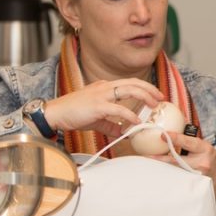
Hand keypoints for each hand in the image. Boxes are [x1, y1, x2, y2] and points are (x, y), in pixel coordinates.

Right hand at [42, 78, 162, 137]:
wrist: (54, 114)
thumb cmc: (73, 114)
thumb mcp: (96, 119)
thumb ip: (110, 124)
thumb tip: (122, 133)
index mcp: (104, 87)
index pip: (129, 82)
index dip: (144, 87)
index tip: (155, 95)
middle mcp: (104, 87)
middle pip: (133, 83)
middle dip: (150, 89)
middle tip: (160, 98)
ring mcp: (101, 95)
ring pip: (129, 90)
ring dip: (145, 97)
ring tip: (153, 106)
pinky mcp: (97, 106)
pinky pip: (119, 109)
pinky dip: (130, 115)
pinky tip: (136, 121)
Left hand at [155, 131, 215, 200]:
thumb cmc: (211, 160)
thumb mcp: (205, 148)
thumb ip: (191, 143)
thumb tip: (171, 134)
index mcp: (205, 149)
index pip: (188, 142)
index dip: (175, 139)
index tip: (162, 135)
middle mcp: (202, 162)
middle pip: (177, 160)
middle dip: (161, 158)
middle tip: (147, 156)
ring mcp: (198, 175)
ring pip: (176, 171)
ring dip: (163, 168)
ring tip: (149, 166)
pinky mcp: (195, 184)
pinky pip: (179, 179)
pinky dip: (169, 177)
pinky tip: (159, 176)